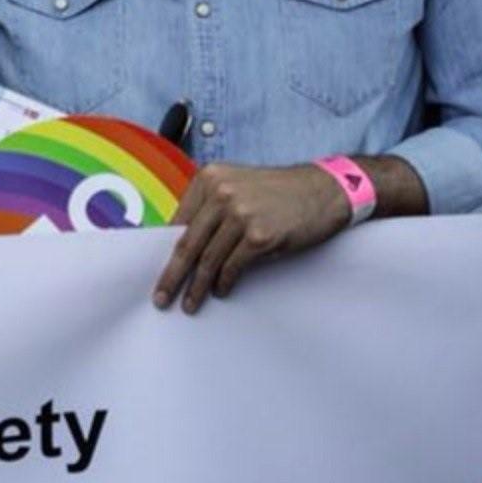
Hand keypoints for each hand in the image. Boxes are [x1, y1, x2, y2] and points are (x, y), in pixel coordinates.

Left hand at [153, 163, 351, 312]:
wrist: (326, 190)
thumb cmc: (279, 193)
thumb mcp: (238, 187)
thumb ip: (210, 208)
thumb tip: (183, 245)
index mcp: (208, 179)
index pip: (178, 222)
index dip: (164, 251)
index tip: (155, 272)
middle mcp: (220, 193)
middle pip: (188, 243)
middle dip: (172, 275)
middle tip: (160, 298)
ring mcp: (240, 214)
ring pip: (208, 259)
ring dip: (197, 287)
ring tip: (190, 304)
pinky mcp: (260, 235)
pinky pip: (233, 266)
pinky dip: (224, 282)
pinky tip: (220, 291)